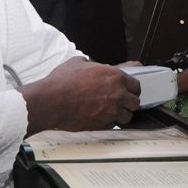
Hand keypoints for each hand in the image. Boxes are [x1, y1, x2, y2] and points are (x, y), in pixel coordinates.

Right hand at [20, 57, 141, 134]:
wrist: (51, 101)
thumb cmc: (62, 82)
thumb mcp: (78, 62)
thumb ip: (91, 64)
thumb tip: (91, 65)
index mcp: (115, 77)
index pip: (136, 85)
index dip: (132, 88)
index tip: (128, 91)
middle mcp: (117, 94)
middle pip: (135, 102)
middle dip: (129, 103)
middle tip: (121, 102)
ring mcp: (111, 110)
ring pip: (127, 116)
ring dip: (121, 115)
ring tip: (112, 112)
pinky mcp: (103, 124)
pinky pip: (113, 125)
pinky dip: (109, 123)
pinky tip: (100, 118)